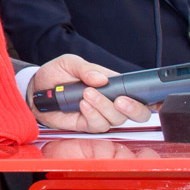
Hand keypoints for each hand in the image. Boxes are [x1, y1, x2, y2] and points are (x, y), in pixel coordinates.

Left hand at [28, 54, 152, 132]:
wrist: (35, 89)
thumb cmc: (55, 74)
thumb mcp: (69, 63)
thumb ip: (86, 68)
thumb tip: (102, 78)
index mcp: (113, 85)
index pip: (139, 93)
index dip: (152, 98)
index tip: (155, 98)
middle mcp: (111, 102)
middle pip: (138, 113)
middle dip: (133, 108)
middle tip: (119, 99)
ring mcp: (100, 114)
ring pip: (117, 119)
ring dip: (104, 107)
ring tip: (87, 94)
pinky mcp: (87, 124)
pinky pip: (98, 125)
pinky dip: (92, 115)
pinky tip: (82, 104)